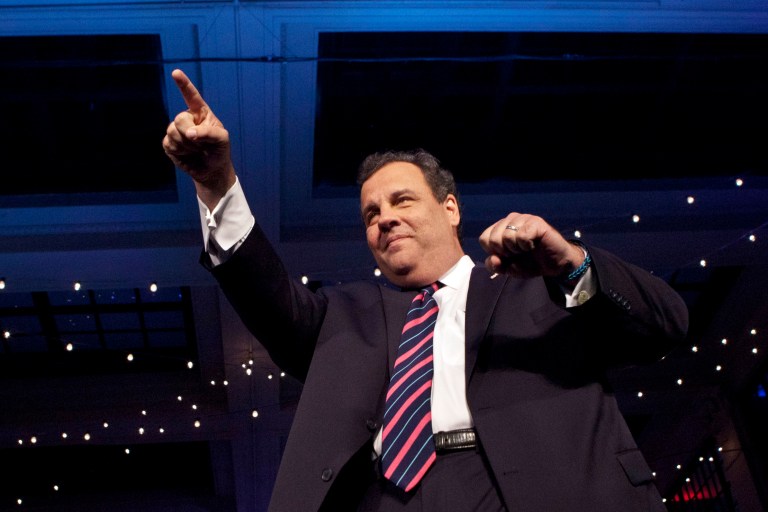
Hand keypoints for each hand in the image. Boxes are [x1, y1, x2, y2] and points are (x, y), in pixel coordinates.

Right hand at [162, 69, 235, 208]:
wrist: (211, 169)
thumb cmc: (219, 150)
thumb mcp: (222, 140)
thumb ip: (208, 133)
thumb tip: (189, 133)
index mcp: (201, 113)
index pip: (192, 96)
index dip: (184, 84)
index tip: (176, 73)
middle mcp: (187, 118)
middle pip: (180, 119)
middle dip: (190, 133)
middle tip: (200, 144)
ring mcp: (176, 130)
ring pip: (173, 131)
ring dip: (187, 145)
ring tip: (196, 149)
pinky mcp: (169, 143)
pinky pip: (169, 143)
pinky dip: (180, 151)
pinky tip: (187, 154)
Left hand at [478, 213, 584, 277]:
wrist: (555, 265)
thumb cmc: (531, 263)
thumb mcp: (509, 268)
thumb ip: (496, 266)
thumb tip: (492, 259)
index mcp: (500, 228)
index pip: (484, 239)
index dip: (495, 252)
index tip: (508, 256)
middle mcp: (510, 219)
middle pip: (493, 238)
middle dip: (505, 252)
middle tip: (519, 253)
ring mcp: (523, 218)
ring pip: (507, 236)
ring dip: (517, 249)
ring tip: (526, 249)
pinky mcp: (535, 222)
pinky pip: (522, 235)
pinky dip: (527, 245)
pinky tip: (534, 244)